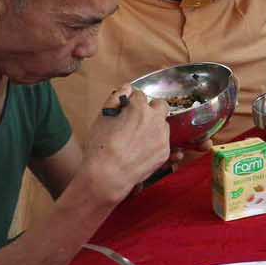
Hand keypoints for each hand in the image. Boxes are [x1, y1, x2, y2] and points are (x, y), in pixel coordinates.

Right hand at [83, 86, 170, 203]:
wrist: (107, 176)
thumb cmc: (100, 147)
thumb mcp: (102, 118)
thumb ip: (115, 99)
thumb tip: (126, 88)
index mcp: (139, 108)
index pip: (140, 95)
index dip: (132, 101)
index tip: (127, 109)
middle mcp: (155, 119)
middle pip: (160, 105)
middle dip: (151, 109)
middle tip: (138, 120)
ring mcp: (162, 137)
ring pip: (163, 124)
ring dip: (154, 126)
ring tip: (138, 138)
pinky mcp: (165, 152)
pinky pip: (163, 141)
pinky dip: (155, 143)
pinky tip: (141, 150)